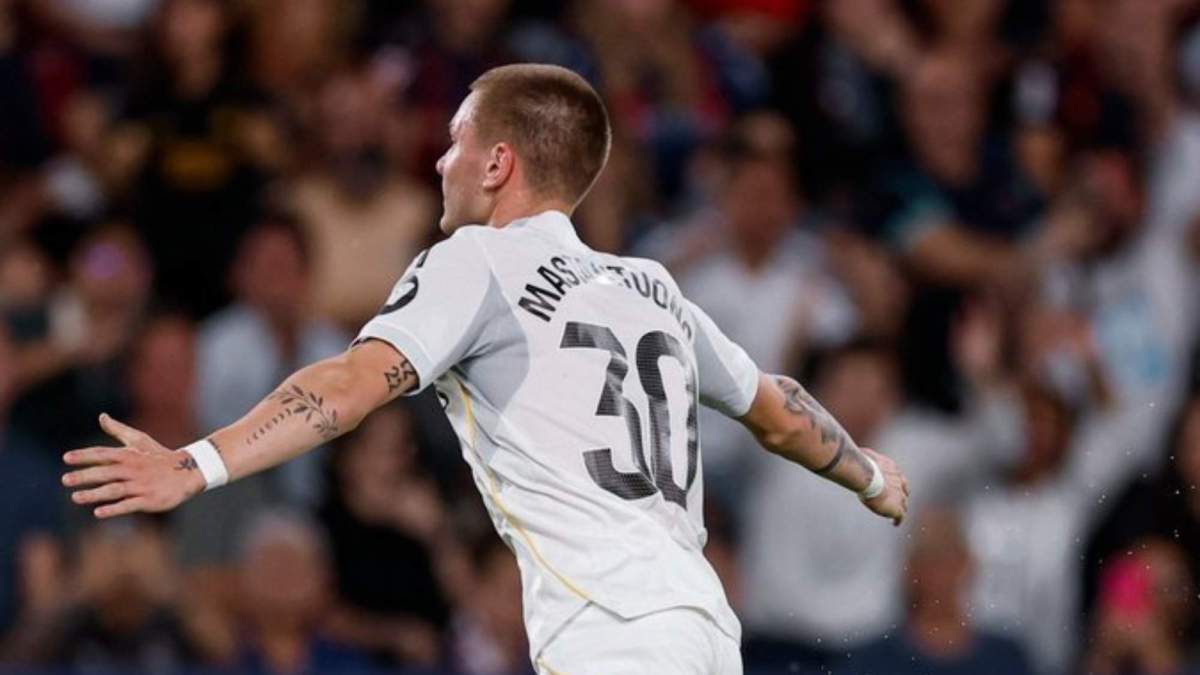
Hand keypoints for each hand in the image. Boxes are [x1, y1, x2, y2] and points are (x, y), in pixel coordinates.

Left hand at [62, 413, 205, 517]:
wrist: (188, 472)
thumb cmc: (158, 456)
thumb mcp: (140, 440)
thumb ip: (118, 430)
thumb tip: (102, 416)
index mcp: (130, 455)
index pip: (104, 453)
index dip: (85, 455)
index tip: (66, 458)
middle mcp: (134, 469)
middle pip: (106, 472)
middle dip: (85, 475)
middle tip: (65, 480)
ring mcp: (142, 485)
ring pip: (115, 489)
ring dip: (95, 494)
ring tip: (75, 498)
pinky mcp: (149, 500)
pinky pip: (129, 505)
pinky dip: (114, 509)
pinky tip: (98, 512)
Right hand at [859, 447, 909, 525]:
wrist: (866, 475)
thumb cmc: (861, 464)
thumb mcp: (863, 455)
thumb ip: (862, 456)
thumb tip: (852, 451)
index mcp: (893, 469)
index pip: (898, 476)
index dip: (897, 482)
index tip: (894, 486)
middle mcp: (899, 482)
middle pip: (904, 491)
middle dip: (902, 495)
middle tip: (898, 500)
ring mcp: (900, 495)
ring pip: (904, 504)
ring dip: (900, 508)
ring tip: (896, 515)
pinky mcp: (896, 508)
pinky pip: (900, 516)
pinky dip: (898, 520)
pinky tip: (895, 523)